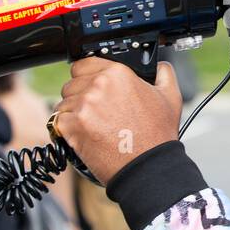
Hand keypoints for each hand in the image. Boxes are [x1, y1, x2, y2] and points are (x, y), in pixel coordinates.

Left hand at [51, 58, 182, 184]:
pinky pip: (58, 120)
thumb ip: (163, 73)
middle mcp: (97, 85)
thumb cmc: (157, 135)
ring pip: (64, 101)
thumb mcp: (170, 96)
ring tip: (92, 124)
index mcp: (118, 73)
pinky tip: (84, 134)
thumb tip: (158, 65)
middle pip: (72, 82)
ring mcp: (83, 105)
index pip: (84, 63)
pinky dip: (67, 127)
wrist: (146, 166)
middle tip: (96, 109)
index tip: (93, 86)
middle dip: (81, 93)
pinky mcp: (72, 126)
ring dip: (73, 111)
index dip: (88, 75)